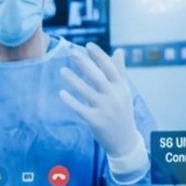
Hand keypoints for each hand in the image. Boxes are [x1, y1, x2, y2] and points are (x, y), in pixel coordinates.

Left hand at [58, 43, 143, 158]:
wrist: (124, 140)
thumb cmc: (122, 111)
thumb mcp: (123, 91)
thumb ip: (120, 71)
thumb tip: (119, 50)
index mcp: (121, 88)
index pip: (110, 68)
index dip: (99, 55)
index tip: (88, 45)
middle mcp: (114, 97)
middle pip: (98, 76)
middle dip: (85, 63)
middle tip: (72, 52)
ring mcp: (105, 109)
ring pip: (86, 91)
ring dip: (73, 79)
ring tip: (62, 70)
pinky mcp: (95, 121)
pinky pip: (80, 108)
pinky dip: (70, 100)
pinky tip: (61, 92)